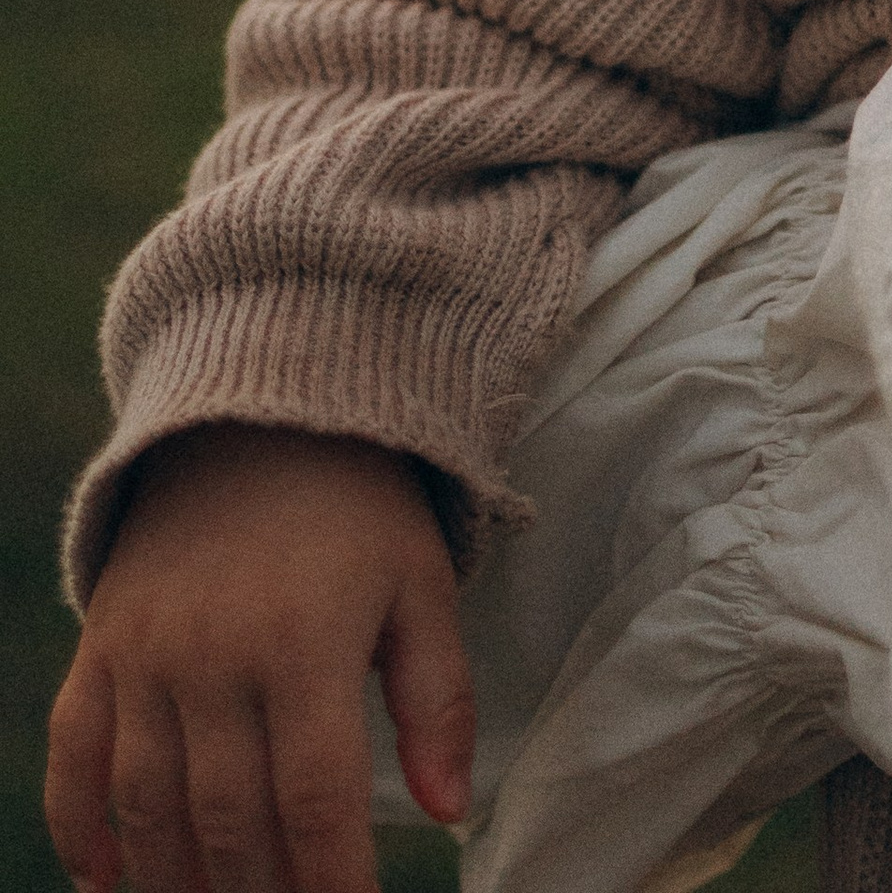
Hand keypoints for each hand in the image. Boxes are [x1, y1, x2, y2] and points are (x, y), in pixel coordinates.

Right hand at [46, 427, 471, 892]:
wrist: (261, 413)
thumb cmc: (359, 508)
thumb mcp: (422, 583)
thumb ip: (439, 699)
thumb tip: (451, 811)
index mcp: (307, 640)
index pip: (315, 797)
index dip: (332, 877)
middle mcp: (215, 653)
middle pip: (228, 817)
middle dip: (259, 890)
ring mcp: (146, 651)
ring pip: (148, 804)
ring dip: (176, 877)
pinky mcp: (101, 644)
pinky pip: (73, 752)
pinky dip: (79, 826)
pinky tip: (107, 882)